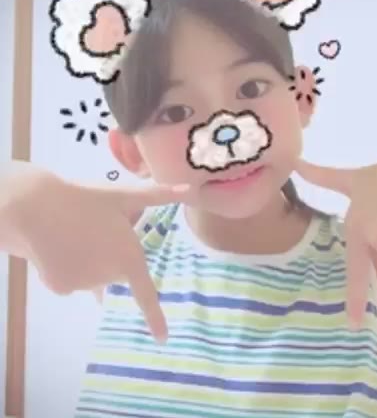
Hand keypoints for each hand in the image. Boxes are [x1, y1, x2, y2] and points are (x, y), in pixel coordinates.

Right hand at [6, 165, 189, 342]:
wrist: (36, 206)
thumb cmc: (86, 199)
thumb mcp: (124, 195)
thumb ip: (159, 196)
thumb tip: (189, 189)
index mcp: (128, 259)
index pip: (146, 295)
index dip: (155, 318)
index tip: (163, 339)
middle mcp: (109, 277)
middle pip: (115, 274)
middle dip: (111, 258)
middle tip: (96, 231)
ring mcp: (84, 285)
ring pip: (92, 277)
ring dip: (89, 262)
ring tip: (75, 235)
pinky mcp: (61, 287)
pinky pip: (71, 280)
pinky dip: (68, 269)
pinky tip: (59, 248)